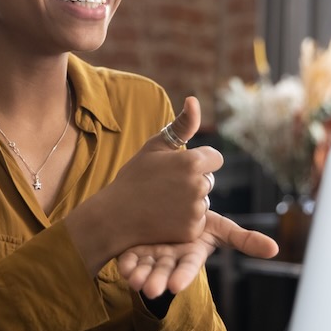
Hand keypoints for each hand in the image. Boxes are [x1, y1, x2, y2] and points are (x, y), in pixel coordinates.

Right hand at [66, 96, 274, 275]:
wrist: (115, 216)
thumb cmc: (134, 177)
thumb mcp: (155, 146)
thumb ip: (182, 125)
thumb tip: (194, 100)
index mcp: (193, 162)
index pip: (215, 158)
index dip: (199, 161)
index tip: (178, 167)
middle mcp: (199, 186)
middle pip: (209, 180)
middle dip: (193, 181)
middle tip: (165, 186)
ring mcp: (196, 210)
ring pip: (203, 201)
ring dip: (189, 201)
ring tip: (162, 202)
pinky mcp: (192, 231)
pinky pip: (197, 220)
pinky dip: (185, 220)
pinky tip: (164, 217)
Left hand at [117, 214, 278, 297]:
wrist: (170, 208)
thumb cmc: (199, 222)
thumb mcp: (221, 228)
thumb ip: (245, 240)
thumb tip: (275, 249)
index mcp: (191, 253)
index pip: (189, 267)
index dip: (183, 276)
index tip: (175, 288)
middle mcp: (171, 258)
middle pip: (165, 272)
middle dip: (158, 281)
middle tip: (150, 290)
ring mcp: (152, 255)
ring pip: (146, 269)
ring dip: (140, 276)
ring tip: (134, 281)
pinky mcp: (135, 250)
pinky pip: (129, 258)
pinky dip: (126, 263)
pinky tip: (123, 266)